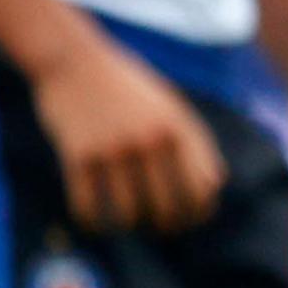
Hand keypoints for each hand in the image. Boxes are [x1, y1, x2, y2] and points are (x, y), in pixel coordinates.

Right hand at [25, 29, 225, 232]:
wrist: (74, 59)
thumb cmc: (127, 87)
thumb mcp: (170, 106)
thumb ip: (193, 143)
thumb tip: (213, 187)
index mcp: (180, 128)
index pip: (203, 189)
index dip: (198, 213)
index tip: (187, 220)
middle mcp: (151, 139)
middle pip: (169, 207)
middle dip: (166, 226)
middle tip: (157, 228)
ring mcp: (114, 147)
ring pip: (129, 213)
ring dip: (129, 226)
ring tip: (127, 224)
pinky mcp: (78, 154)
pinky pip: (88, 205)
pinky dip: (93, 222)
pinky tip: (94, 223)